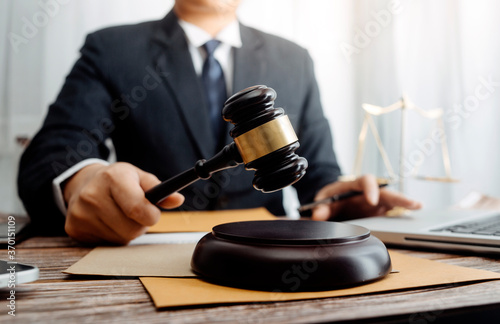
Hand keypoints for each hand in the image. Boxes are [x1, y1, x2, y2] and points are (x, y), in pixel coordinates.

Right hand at [63, 162, 183, 244]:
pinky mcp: (74, 229)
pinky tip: (106, 222)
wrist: (82, 183)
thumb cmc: (117, 181)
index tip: (153, 213)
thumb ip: (159, 188)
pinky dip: (112, 237)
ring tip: (119, 215)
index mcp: (113, 178)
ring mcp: (80, 213)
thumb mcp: (138, 177)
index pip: (137, 208)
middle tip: (134, 213)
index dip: (151, 215)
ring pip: (120, 239)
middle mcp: (92, 195)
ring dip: (126, 231)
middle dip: (140, 224)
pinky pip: (105, 245)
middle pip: (131, 228)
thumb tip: (177, 200)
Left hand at [311, 174, 420, 220]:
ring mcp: (375, 202)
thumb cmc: (329, 198)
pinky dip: (402, 212)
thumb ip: (320, 207)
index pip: (365, 181)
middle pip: (385, 190)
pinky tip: (413, 214)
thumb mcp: (322, 200)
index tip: (372, 200)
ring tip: (418, 206)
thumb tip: (318, 215)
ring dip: (405, 203)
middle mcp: (368, 192)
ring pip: (392, 200)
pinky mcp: (378, 211)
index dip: (370, 189)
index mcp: (354, 185)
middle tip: (412, 203)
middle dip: (398, 196)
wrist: (331, 202)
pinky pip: (391, 211)